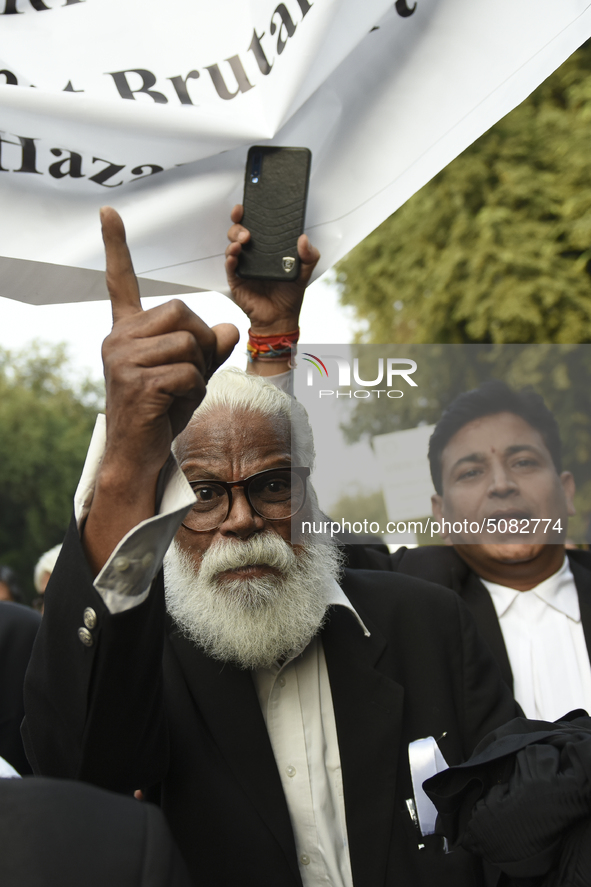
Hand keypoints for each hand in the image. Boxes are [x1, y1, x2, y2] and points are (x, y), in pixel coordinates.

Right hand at [101, 206, 237, 474]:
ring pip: (189, 342)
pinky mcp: (137, 382)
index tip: (110, 213)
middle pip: (183, 311)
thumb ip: (208, 347)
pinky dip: (194, 390)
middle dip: (202, 340)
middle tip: (192, 371)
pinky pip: (188, 371)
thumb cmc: (162, 411)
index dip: (118, 247)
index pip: (122, 282)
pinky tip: (174, 404)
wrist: (138, 454)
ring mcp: (123, 359)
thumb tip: (229, 327)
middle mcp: (118, 338)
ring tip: (180, 391)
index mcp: (126, 331)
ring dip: (199, 369)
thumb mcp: (190, 373)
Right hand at [225, 204, 319, 335]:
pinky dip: (230, 259)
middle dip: (239, 225)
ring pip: (232, 245)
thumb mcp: (304, 271)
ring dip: (235, 239)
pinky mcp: (236, 279)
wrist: (280, 317)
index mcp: (267, 247)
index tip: (248, 204)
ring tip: (243, 241)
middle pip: (239, 231)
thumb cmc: (290, 293)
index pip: (256, 225)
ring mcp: (243, 265)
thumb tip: (304, 239)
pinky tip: (235, 256)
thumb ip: (309, 255)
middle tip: (248, 230)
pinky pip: (229, 266)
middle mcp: (253, 253)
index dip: (249, 213)